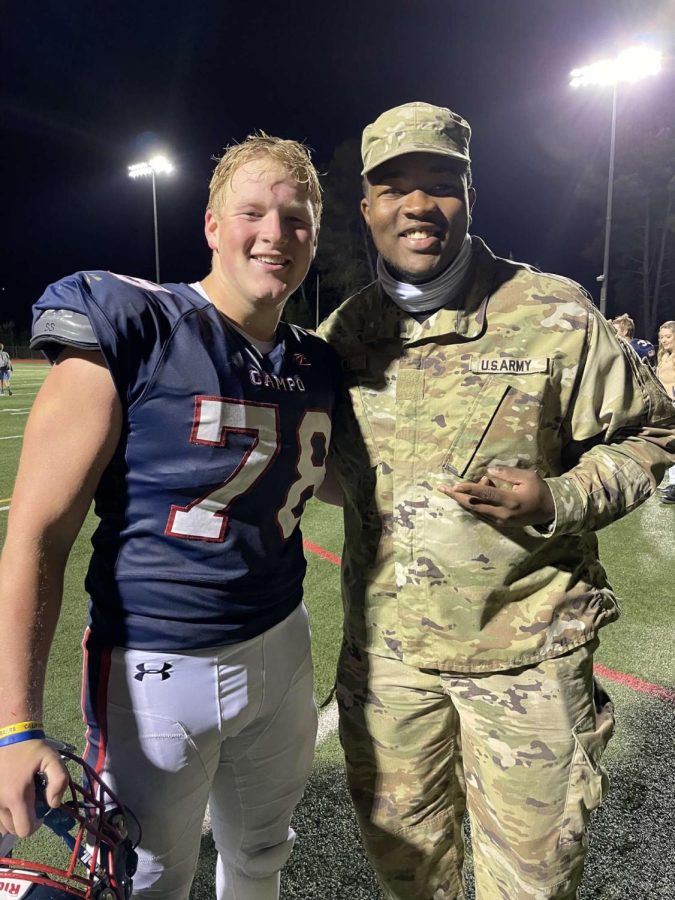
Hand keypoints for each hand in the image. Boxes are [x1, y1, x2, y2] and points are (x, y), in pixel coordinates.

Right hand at [0, 740, 68, 837]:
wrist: (11, 735)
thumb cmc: (33, 748)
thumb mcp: (53, 759)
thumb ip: (59, 781)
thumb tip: (54, 804)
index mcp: (16, 796)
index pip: (25, 830)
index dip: (36, 824)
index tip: (41, 810)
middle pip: (13, 829)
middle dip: (25, 820)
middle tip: (32, 802)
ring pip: (2, 825)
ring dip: (13, 818)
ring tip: (21, 800)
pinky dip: (3, 813)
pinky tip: (11, 798)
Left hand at [440, 466, 554, 527]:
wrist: (550, 511)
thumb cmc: (539, 490)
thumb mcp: (528, 477)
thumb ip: (507, 474)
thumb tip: (488, 472)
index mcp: (511, 501)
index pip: (485, 494)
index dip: (469, 490)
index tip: (454, 486)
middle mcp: (503, 514)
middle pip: (474, 505)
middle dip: (457, 497)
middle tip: (443, 489)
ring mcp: (501, 521)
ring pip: (476, 510)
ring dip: (466, 498)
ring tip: (459, 487)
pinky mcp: (500, 523)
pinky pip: (482, 512)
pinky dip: (475, 502)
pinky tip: (475, 491)